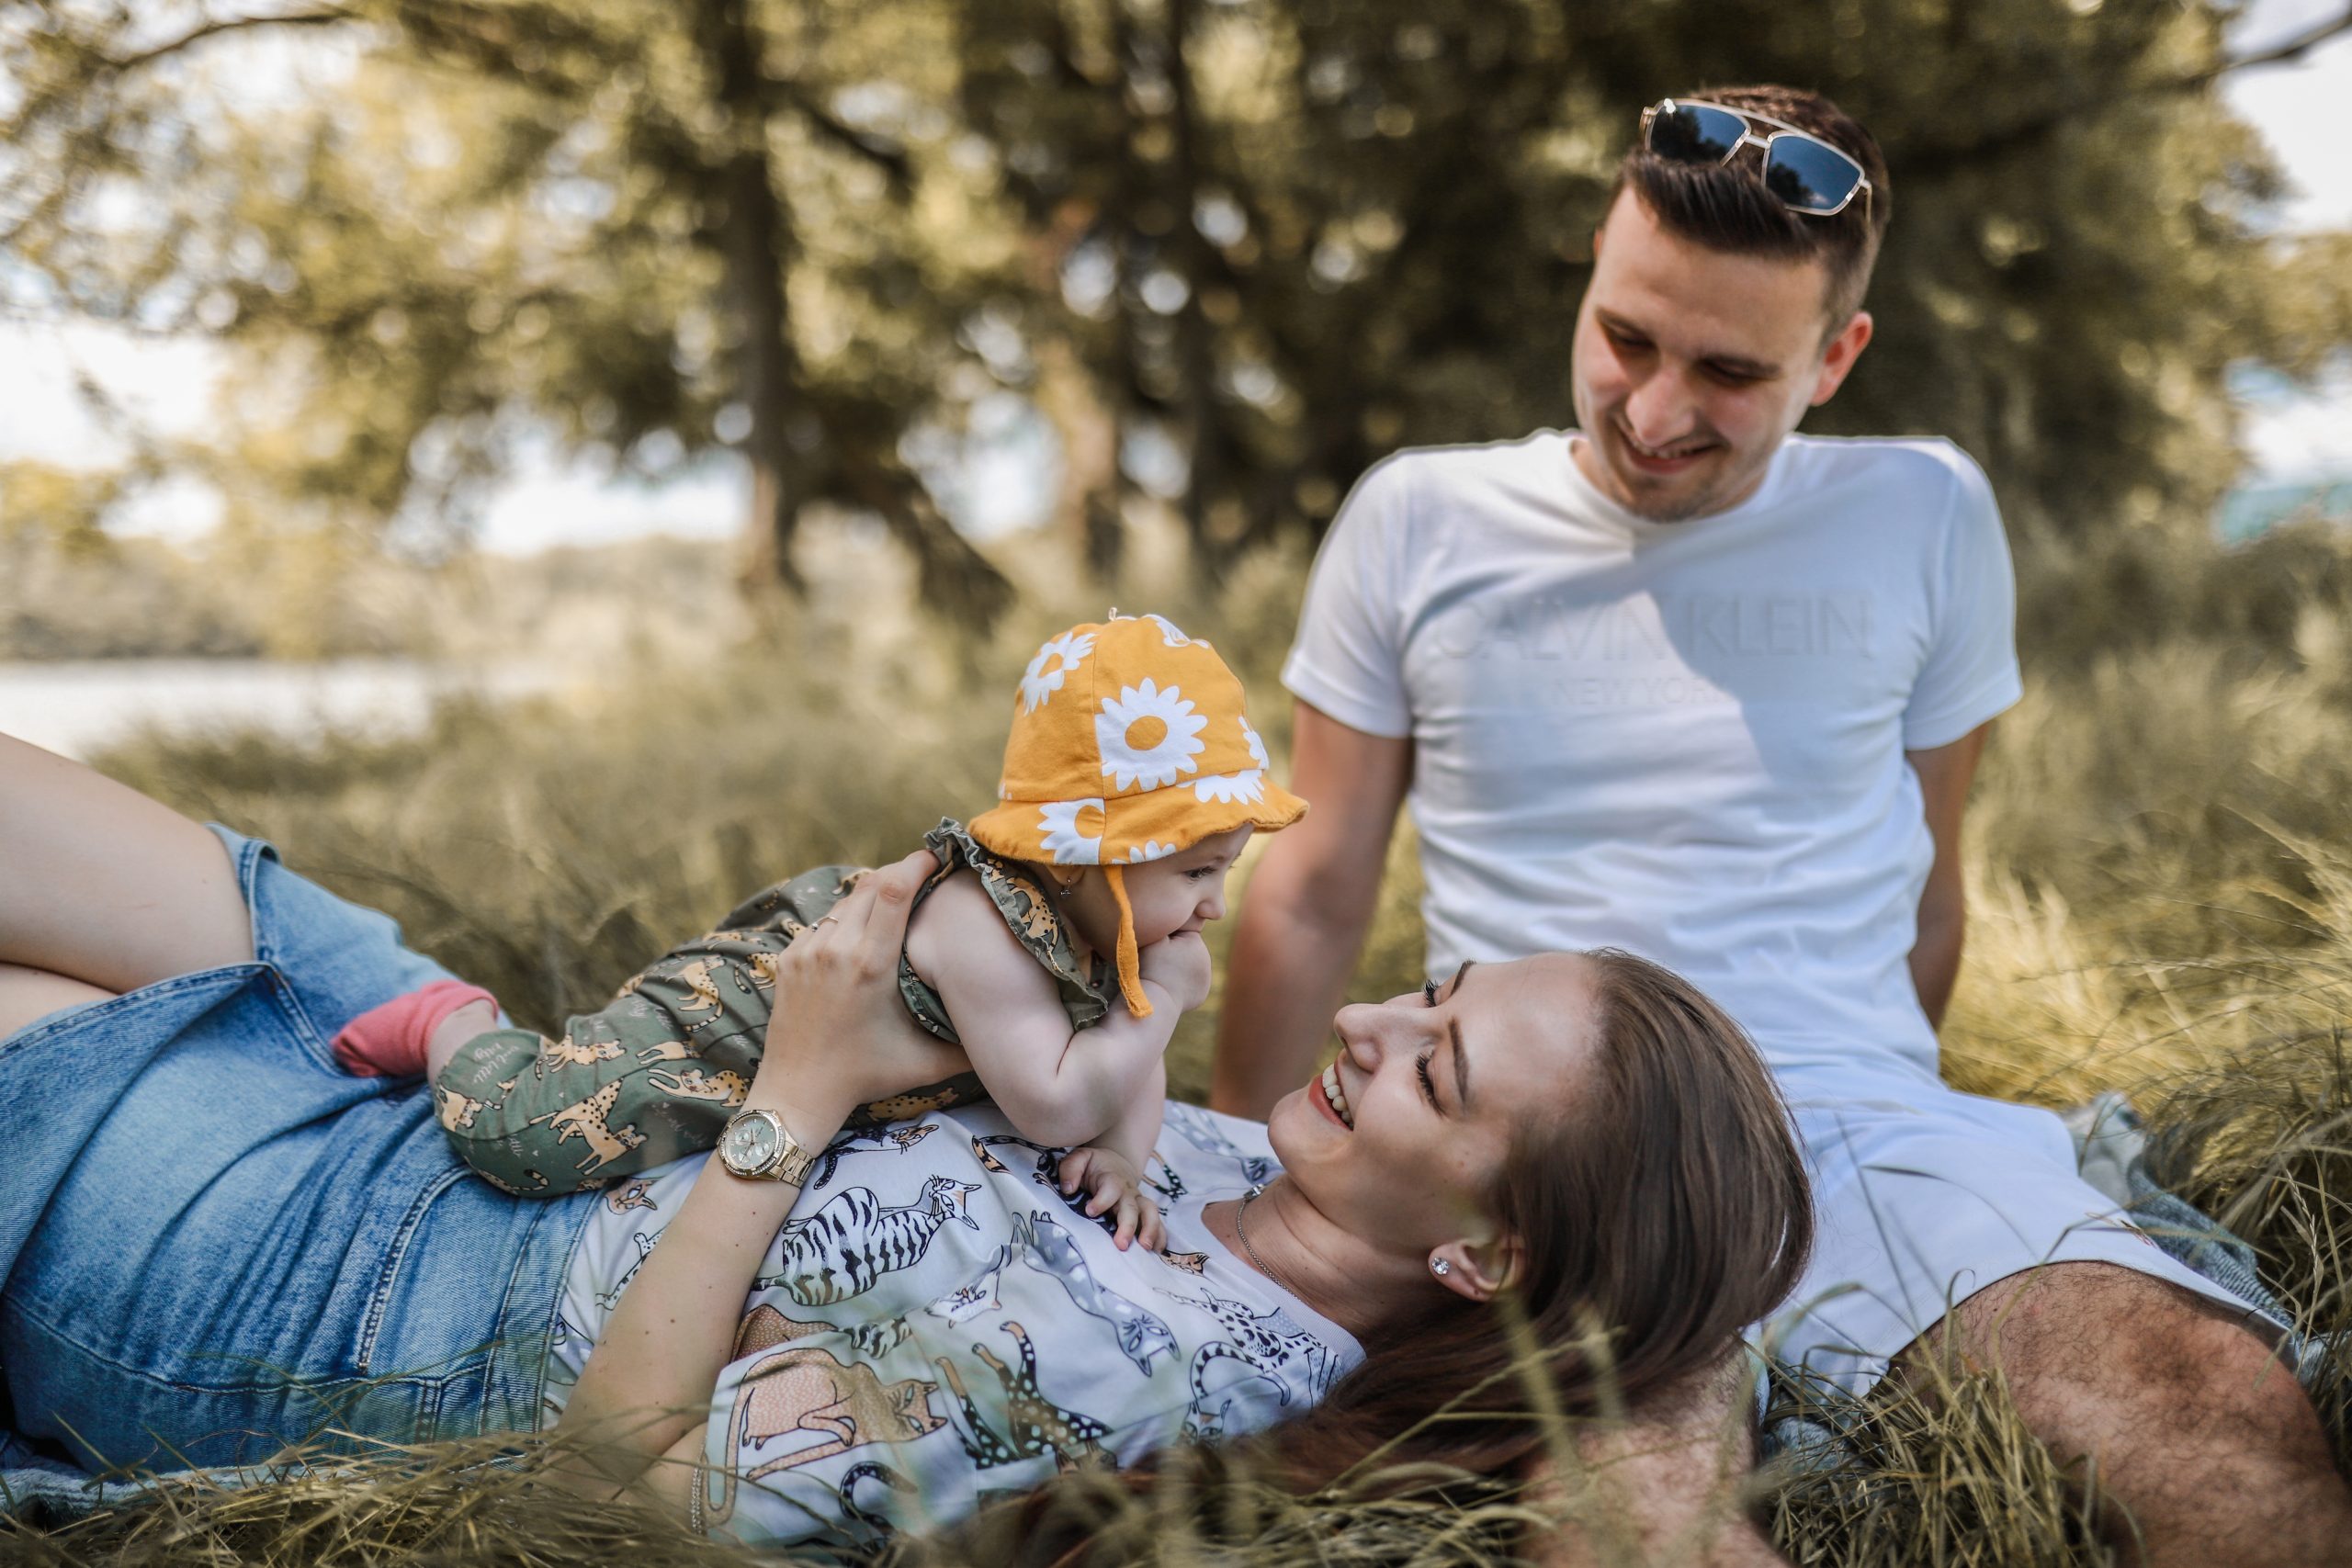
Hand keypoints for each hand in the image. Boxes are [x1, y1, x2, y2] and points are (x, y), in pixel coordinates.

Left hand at [754, 850, 966, 1120]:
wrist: (798, 1092)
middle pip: (871, 884)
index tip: (937, 857)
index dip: (916, 864)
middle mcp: (836, 949)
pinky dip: (845, 920)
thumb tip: (1012, 1031)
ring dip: (872, 896)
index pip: (893, 890)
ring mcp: (807, 951)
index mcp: (871, 964)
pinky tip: (861, 936)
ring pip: (845, 902)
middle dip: (899, 873)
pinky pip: (823, 923)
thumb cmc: (865, 1076)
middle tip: (924, 876)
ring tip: (896, 905)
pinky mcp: (789, 958)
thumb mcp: (925, 1063)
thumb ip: (971, 1047)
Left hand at [1058, 1145, 1163, 1251]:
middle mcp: (1128, 1192)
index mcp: (1112, 1179)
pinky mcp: (1144, 1213)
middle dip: (1129, 1226)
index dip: (1102, 1200)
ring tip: (1145, 1249)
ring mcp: (1138, 1203)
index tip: (1090, 1212)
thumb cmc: (1094, 1166)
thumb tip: (1069, 1189)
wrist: (1115, 1164)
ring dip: (1150, 1231)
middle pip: (1133, 1207)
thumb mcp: (1080, 1159)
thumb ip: (1071, 1169)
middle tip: (1121, 1245)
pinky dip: (1160, 1237)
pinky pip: (1158, 1224)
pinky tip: (1157, 1251)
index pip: (1111, 1188)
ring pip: (1150, 1213)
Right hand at [1136, 930, 1211, 1012]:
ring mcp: (1206, 979)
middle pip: (1188, 950)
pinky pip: (1191, 983)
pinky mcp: (1202, 995)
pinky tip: (1169, 986)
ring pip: (1190, 967)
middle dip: (1176, 952)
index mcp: (1196, 943)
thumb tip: (1171, 916)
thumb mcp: (1155, 937)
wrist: (1156, 1001)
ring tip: (1163, 974)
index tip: (1157, 947)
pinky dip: (1181, 984)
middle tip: (1159, 962)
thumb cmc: (1152, 967)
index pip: (1183, 933)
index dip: (1168, 938)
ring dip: (1179, 968)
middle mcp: (1206, 960)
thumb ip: (1166, 924)